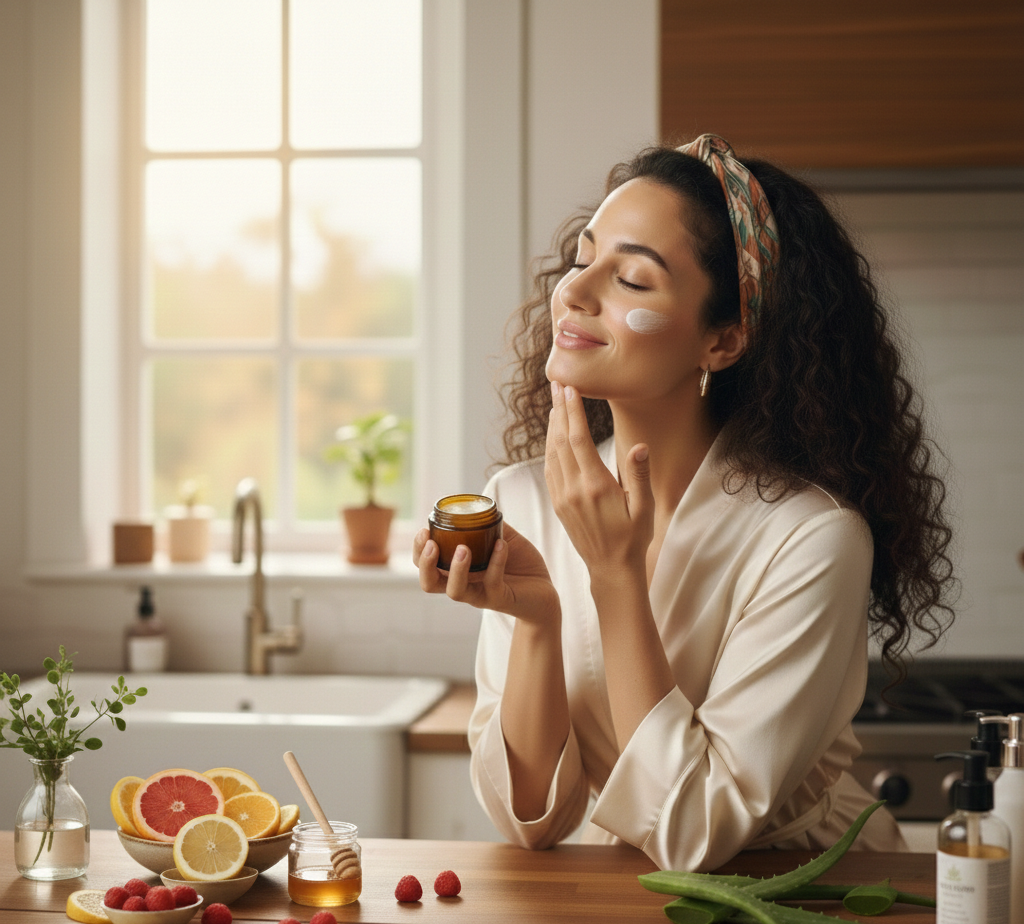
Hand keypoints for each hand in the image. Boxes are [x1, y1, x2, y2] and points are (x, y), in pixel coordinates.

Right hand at [413, 522, 558, 624]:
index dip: (419, 550)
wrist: (545, 592)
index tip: (424, 531)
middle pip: (430, 583)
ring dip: (456, 569)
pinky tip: (501, 544)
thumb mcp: (502, 539)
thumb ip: (488, 526)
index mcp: (458, 570)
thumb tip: (477, 505)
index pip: (427, 566)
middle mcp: (464, 584)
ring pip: (455, 591)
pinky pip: (493, 581)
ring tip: (463, 549)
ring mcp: (481, 594)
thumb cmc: (520, 565)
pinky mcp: (500, 599)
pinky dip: (496, 561)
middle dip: (425, 563)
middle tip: (431, 544)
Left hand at [544, 381, 653, 578]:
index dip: (572, 411)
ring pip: (552, 452)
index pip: (579, 439)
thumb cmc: (633, 538)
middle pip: (561, 440)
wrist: (611, 569)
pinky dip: (549, 447)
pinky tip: (553, 435)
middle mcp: (574, 489)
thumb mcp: (644, 508)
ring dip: (552, 425)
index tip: (570, 388)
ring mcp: (562, 497)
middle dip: (559, 409)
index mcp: (596, 486)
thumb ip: (639, 475)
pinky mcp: (558, 504)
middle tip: (557, 383)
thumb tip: (640, 446)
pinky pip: (550, 469)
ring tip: (555, 402)